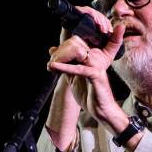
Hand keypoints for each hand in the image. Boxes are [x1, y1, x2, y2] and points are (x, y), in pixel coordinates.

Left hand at [48, 17, 126, 133]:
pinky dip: (65, 68)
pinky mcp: (96, 74)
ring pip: (76, 52)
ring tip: (52, 66)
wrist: (100, 110)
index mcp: (91, 54)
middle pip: (74, 42)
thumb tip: (52, 49)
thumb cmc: (89, 94)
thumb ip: (64, 63)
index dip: (61, 47)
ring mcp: (97, 64)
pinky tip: (54, 68)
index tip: (53, 59)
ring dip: (61, 58)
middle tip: (51, 64)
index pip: (74, 41)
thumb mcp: (73, 75)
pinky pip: (79, 68)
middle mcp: (96, 56)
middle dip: (59, 52)